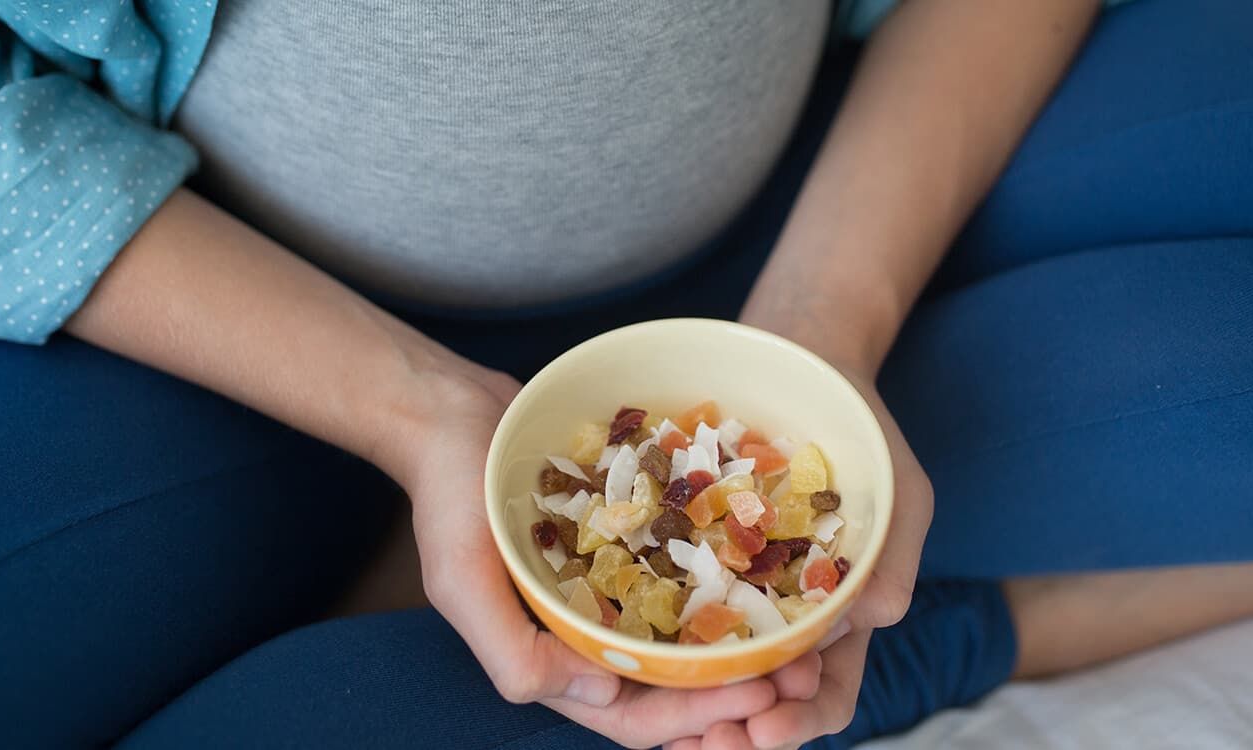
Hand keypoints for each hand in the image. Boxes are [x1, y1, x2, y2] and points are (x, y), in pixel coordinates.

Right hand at [403, 365, 792, 746]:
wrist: (454, 410)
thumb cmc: (449, 492)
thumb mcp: (462, 579)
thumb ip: (515, 653)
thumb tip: (600, 696)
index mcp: (550, 658)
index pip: (635, 718)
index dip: (697, 720)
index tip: (760, 693)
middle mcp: (589, 632)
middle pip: (675, 685)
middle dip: (736, 689)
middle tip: (802, 669)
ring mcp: (612, 587)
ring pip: (689, 634)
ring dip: (742, 641)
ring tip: (803, 627)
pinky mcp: (632, 540)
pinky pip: (685, 570)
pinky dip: (726, 579)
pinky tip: (770, 562)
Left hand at [664, 374, 934, 748]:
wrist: (805, 366)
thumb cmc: (864, 436)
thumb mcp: (899, 493)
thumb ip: (891, 557)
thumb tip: (875, 617)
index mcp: (840, 619)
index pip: (827, 694)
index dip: (799, 721)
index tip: (765, 726)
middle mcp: (783, 620)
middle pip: (762, 700)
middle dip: (736, 733)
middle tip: (704, 746)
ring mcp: (733, 592)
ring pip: (711, 672)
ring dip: (691, 710)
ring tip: (665, 731)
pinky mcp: (687, 559)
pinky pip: (666, 610)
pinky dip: (653, 647)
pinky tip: (623, 660)